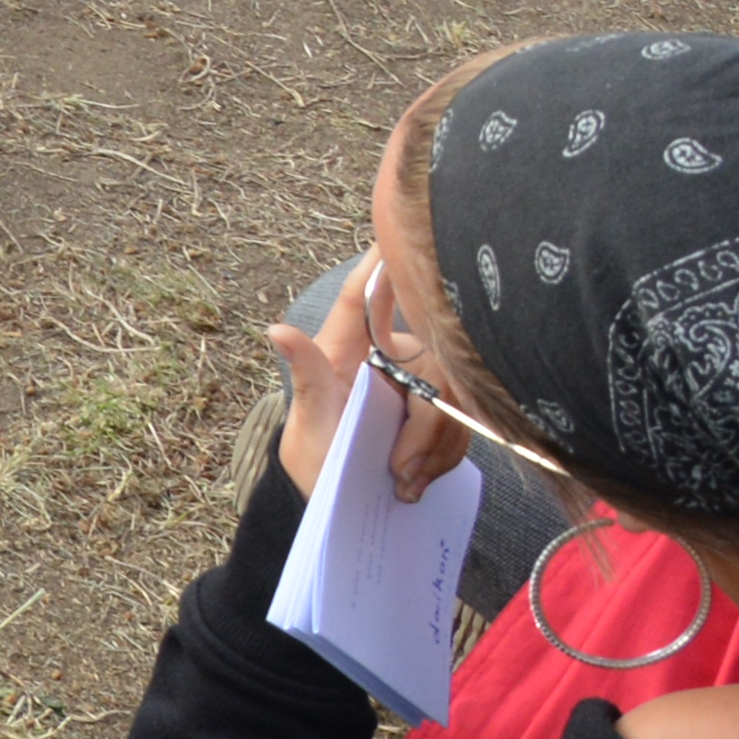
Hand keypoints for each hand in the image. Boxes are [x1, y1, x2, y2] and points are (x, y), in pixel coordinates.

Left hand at [260, 253, 465, 506]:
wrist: (343, 508)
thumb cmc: (318, 460)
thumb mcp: (309, 426)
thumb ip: (305, 377)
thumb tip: (276, 330)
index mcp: (347, 347)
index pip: (365, 294)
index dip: (380, 260)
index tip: (396, 229)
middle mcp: (388, 356)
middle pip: (431, 364)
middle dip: (423, 424)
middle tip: (398, 467)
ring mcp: (417, 383)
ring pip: (453, 399)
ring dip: (433, 449)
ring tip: (401, 483)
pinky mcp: (441, 413)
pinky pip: (462, 425)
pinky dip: (442, 458)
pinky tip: (416, 484)